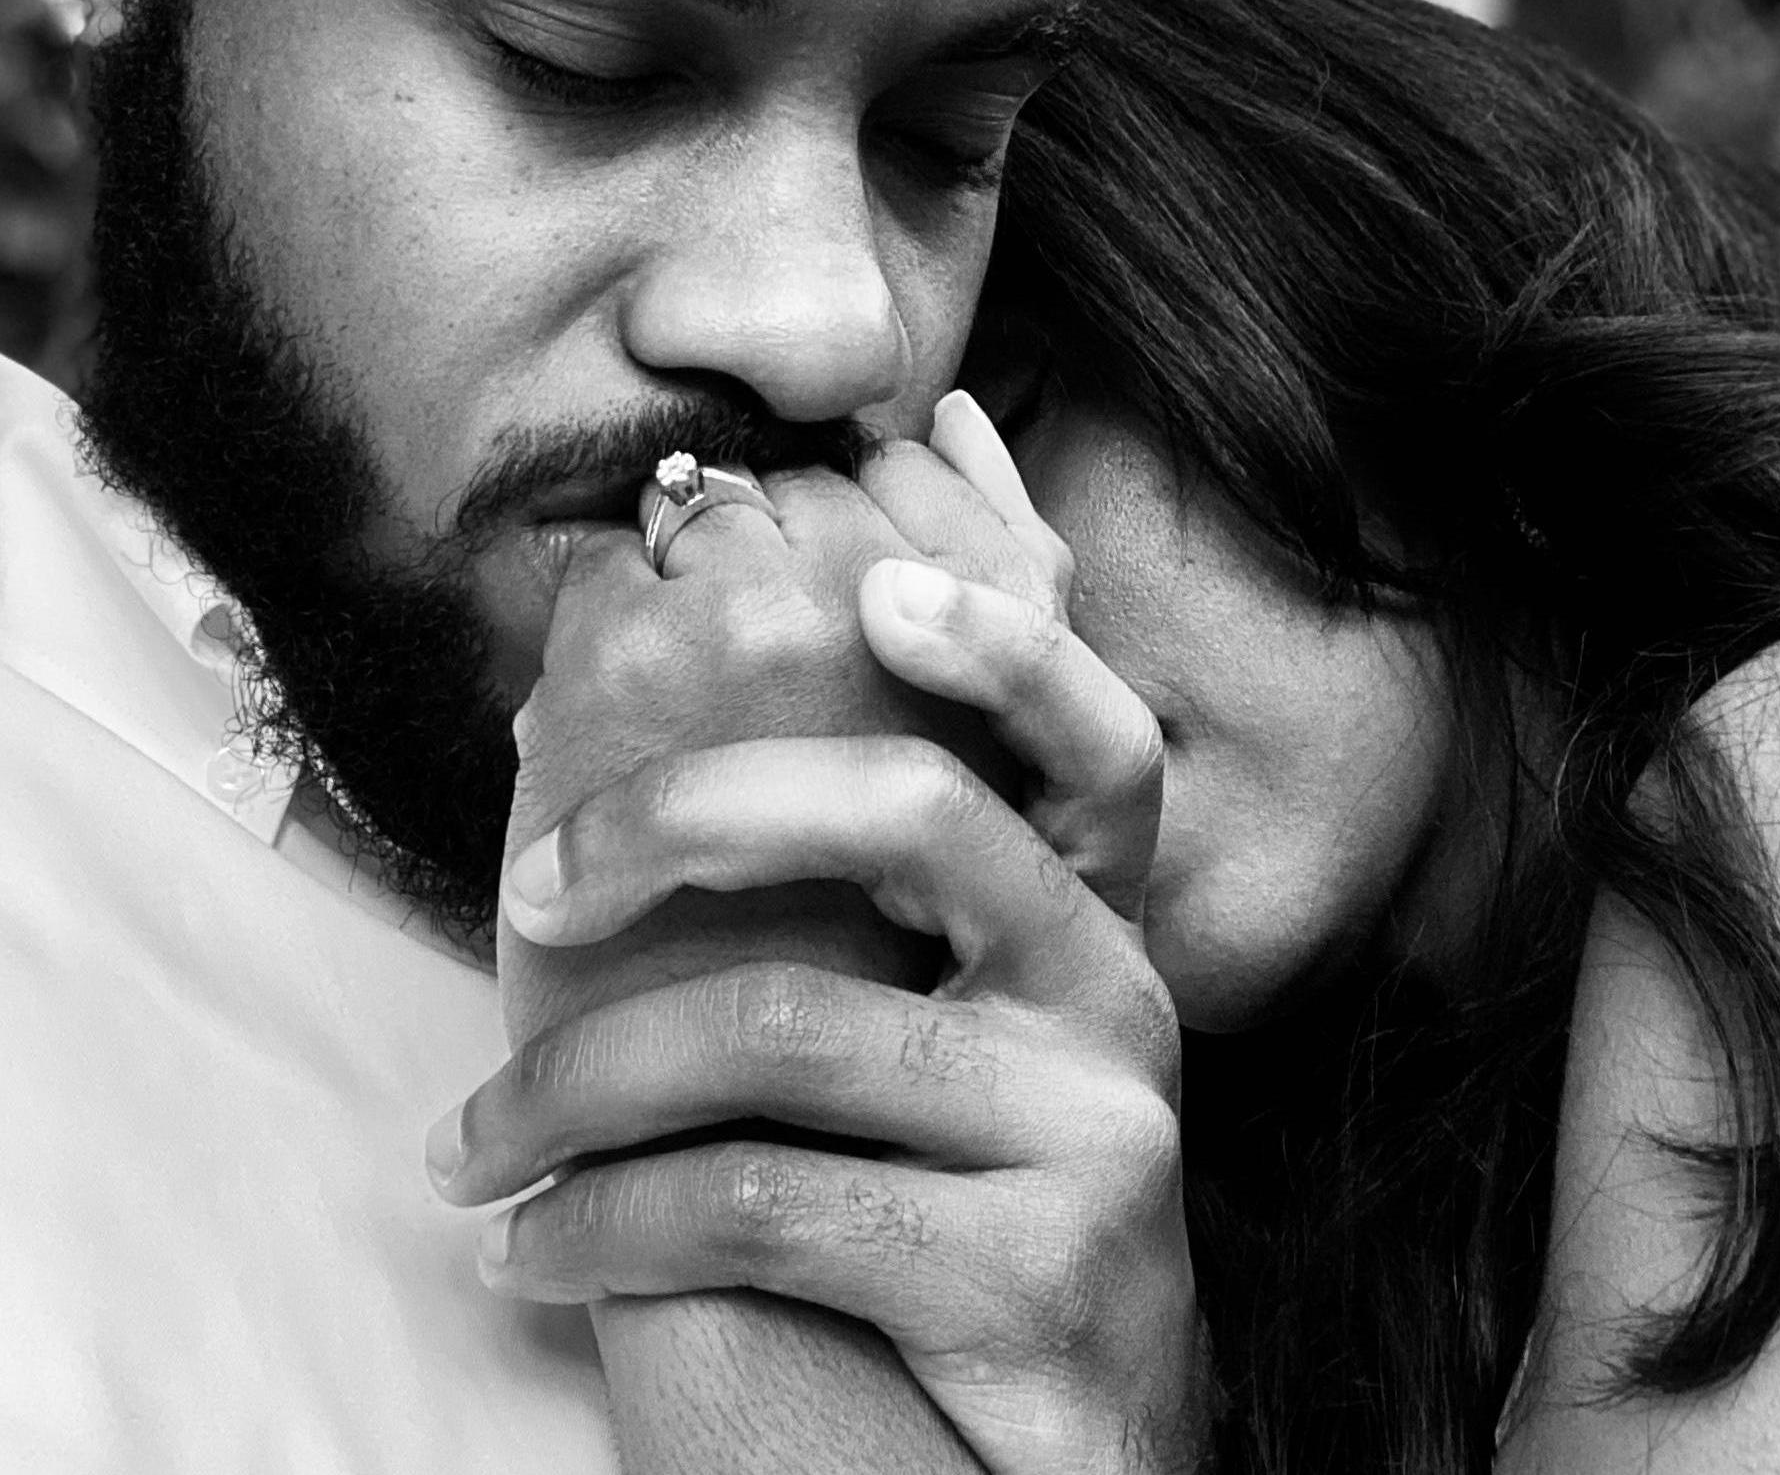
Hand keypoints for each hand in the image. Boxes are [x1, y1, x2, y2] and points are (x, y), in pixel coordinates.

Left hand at [436, 410, 1208, 1471]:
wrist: (1063, 1457)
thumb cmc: (944, 1212)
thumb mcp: (934, 1046)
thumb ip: (864, 910)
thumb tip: (658, 732)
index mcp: (1090, 920)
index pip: (1093, 735)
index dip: (1000, 644)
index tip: (871, 586)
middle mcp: (1114, 995)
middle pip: (915, 813)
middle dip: (687, 809)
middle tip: (533, 880)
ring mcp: (1090, 1132)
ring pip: (786, 1027)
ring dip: (576, 1085)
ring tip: (470, 1153)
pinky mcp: (1034, 1276)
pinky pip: (765, 1202)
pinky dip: (608, 1223)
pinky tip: (537, 1255)